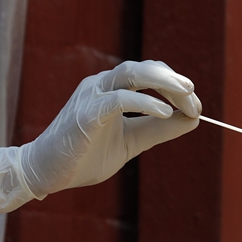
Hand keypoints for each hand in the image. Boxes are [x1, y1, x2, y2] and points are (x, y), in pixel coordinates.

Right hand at [0, 60, 201, 218]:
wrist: (46, 173)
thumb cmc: (85, 156)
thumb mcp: (131, 142)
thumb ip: (158, 129)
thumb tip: (192, 119)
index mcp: (111, 90)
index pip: (148, 74)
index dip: (174, 85)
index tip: (195, 105)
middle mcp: (101, 85)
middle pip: (143, 68)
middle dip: (173, 81)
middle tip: (195, 97)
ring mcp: (92, 96)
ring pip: (131, 74)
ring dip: (163, 83)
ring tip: (187, 95)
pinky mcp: (86, 114)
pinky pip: (119, 99)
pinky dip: (145, 103)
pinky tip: (165, 112)